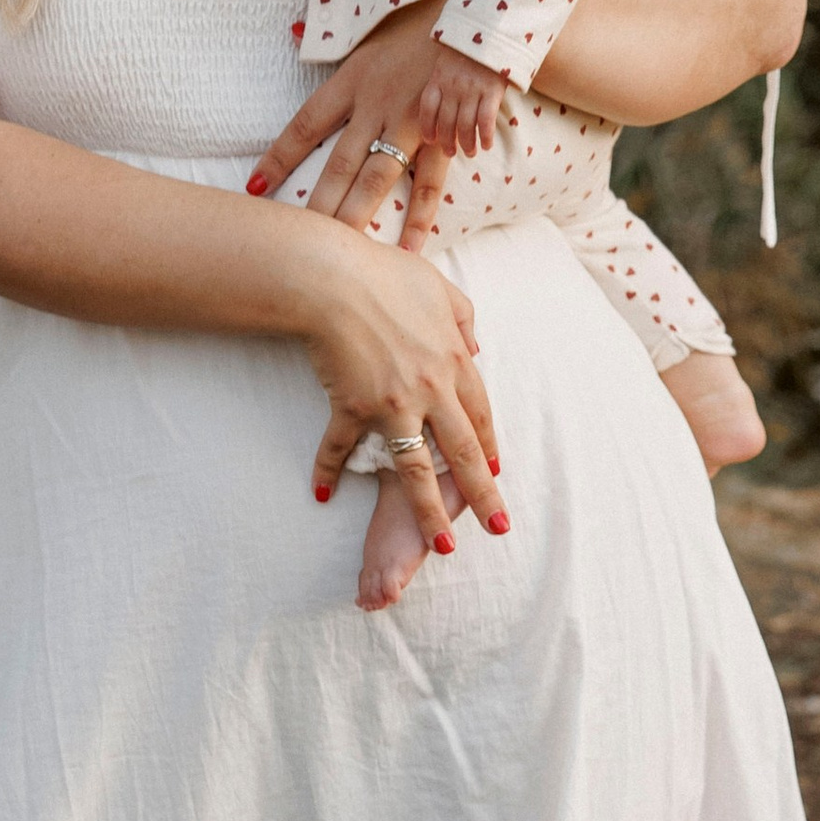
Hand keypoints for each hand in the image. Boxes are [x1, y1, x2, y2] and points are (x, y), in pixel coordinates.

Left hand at [249, 0, 460, 248]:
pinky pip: (430, 183)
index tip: (254, 187)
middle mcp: (378, 107)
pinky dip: (420, 217)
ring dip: (358, 216)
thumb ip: (330, 31)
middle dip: (317, 204)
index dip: (279, 158)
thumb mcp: (369, 21)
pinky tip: (408, 249)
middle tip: (295, 240)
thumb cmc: (421, 16)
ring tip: (341, 254)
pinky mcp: (445, 136)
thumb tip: (291, 29)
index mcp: (354, 80)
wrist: (477, 18)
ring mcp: (412, 125)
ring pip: (378, 179)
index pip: (305, 125)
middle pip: (338, 164)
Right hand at [297, 231, 504, 554]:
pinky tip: (320, 493)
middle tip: (498, 527)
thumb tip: (475, 345)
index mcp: (453, 361)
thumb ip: (463, 318)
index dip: (489, 446)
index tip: (498, 473)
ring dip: (431, 512)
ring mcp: (392, 404)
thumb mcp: (439, 287)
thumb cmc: (384, 273)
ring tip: (444, 547)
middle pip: (464, 453)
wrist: (333, 278)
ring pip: (418, 470)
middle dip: (484, 495)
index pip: (480, 414)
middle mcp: (431, 390)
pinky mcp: (353, 407)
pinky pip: (341, 447)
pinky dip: (327, 470)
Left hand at [416, 40, 508, 157]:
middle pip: (446, 122)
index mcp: (439, 78)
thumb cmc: (472, 44)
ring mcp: (471, 89)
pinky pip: (486, 120)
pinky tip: (487, 144)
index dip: (427, 127)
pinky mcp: (491, 91)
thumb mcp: (449, 57)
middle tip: (451, 152)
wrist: (494, 27)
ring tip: (470, 152)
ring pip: (465, 125)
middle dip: (447, 141)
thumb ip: (444, 77)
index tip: (430, 140)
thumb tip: (441, 98)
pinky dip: (486, 135)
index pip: (426, 109)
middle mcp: (452, 86)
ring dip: (467, 143)